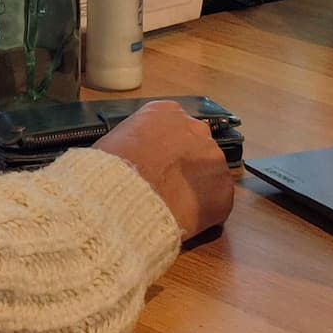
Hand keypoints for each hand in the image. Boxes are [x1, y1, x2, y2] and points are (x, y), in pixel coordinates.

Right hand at [93, 99, 235, 239]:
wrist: (121, 200)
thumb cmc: (108, 172)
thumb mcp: (114, 143)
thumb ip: (135, 144)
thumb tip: (136, 158)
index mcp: (166, 113)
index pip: (173, 128)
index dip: (164, 151)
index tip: (155, 167)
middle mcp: (196, 129)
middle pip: (195, 148)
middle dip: (184, 167)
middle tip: (166, 188)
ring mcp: (213, 158)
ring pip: (208, 174)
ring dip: (195, 189)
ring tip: (172, 208)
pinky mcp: (224, 189)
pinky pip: (217, 201)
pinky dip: (204, 212)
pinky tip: (183, 220)